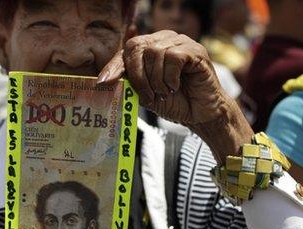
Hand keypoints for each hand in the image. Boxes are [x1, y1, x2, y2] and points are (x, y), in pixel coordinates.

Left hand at [98, 30, 226, 125]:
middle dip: (138, 76)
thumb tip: (106, 79)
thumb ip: (130, 82)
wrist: (199, 114)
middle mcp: (165, 40)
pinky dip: (170, 77)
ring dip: (156, 80)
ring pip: (155, 53)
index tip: (103, 82)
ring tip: (165, 92)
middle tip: (148, 95)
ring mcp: (181, 42)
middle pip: (138, 48)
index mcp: (151, 47)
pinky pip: (173, 57)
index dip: (114, 66)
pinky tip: (176, 85)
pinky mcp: (195, 50)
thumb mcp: (145, 93)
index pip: (127, 50)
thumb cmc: (174, 102)